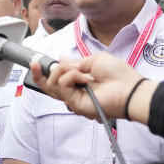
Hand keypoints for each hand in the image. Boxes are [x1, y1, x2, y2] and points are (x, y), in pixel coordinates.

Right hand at [30, 54, 152, 121]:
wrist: (128, 88)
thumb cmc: (117, 74)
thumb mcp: (92, 60)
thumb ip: (73, 62)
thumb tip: (60, 59)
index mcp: (78, 80)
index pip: (55, 79)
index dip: (42, 72)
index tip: (35, 61)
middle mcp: (74, 91)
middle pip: (48, 85)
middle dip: (45, 71)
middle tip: (46, 63)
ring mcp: (74, 98)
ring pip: (53, 86)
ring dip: (63, 71)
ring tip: (79, 70)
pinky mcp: (76, 105)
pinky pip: (63, 87)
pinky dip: (71, 77)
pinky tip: (84, 77)